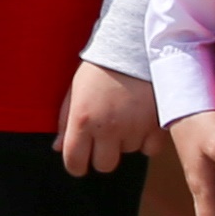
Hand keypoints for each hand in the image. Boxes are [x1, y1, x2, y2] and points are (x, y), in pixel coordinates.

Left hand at [56, 60, 159, 176]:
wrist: (133, 49)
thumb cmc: (98, 69)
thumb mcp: (74, 90)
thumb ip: (65, 121)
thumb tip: (58, 148)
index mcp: (82, 119)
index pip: (75, 162)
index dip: (76, 164)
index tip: (79, 160)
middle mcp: (108, 128)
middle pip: (104, 166)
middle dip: (102, 155)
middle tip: (104, 136)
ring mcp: (134, 129)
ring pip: (128, 153)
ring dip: (125, 141)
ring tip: (123, 115)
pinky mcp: (156, 128)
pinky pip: (149, 150)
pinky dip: (146, 140)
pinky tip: (141, 120)